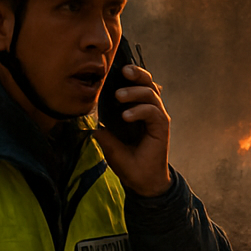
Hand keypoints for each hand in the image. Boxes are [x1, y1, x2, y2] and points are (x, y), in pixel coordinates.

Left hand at [94, 64, 170, 196]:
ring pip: (151, 93)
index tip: (114, 68)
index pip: (135, 85)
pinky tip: (126, 116)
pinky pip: (153, 111)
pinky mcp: (161, 127)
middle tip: (123, 71)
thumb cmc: (128, 162)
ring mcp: (156, 118)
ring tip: (118, 96)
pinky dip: (140, 110)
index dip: (128, 74)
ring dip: (134, 91)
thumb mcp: (109, 145)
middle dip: (136, 73)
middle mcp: (149, 110)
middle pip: (147, 82)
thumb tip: (89, 119)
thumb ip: (103, 130)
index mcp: (137, 109)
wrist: (142, 182)